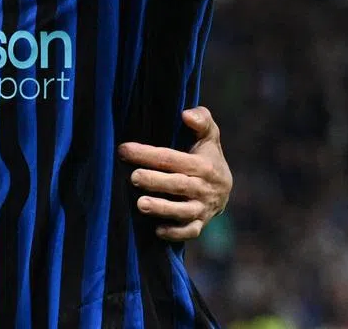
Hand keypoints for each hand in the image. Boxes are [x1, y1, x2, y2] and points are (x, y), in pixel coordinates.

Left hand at [117, 106, 232, 241]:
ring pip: (183, 211)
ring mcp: (202, 208)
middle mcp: (203, 187)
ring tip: (141, 205)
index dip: (147, 154)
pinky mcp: (200, 224)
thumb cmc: (207, 154)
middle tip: (133, 177)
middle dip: (155, 181)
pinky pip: (189, 231)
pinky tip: (157, 230)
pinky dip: (175, 233)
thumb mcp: (209, 135)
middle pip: (177, 184)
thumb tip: (185, 113)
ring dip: (162, 208)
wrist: (225, 187)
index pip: (171, 159)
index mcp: (203, 165)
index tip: (123, 149)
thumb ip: (201, 120)